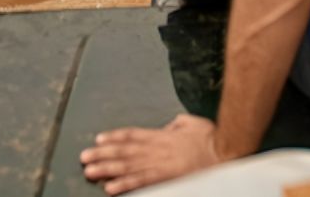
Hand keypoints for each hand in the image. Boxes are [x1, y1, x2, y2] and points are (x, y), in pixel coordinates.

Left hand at [81, 114, 223, 194]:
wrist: (225, 152)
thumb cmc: (212, 138)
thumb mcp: (192, 122)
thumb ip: (177, 123)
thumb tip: (170, 124)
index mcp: (162, 135)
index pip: (132, 135)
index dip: (113, 137)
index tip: (98, 140)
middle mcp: (156, 148)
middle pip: (124, 151)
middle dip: (102, 154)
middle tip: (84, 158)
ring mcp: (160, 164)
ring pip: (128, 166)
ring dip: (106, 170)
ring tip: (89, 172)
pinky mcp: (166, 178)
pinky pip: (141, 182)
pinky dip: (124, 185)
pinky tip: (110, 188)